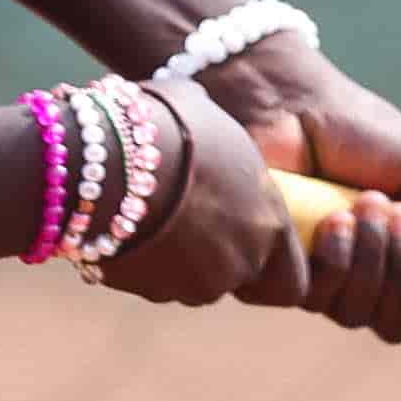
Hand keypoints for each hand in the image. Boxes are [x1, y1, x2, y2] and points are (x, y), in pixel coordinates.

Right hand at [84, 75, 304, 310]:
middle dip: (220, 255)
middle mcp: (240, 262)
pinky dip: (146, 262)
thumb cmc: (165, 128)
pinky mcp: (151, 291)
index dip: (275, 263)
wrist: (106, 163)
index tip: (251, 238)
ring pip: (195, 282)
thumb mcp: (203, 112)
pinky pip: (155, 282)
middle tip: (194, 219)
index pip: (294, 276)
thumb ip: (218, 133)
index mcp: (268, 222)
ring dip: (180, 260)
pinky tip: (126, 225)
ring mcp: (194, 283)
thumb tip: (197, 109)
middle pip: (239, 275)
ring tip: (154, 215)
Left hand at [201, 33, 400, 347]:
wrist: (294, 104)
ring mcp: (317, 280)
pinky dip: (333, 258)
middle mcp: (361, 280)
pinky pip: (313, 299)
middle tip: (396, 211)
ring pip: (353, 314)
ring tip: (363, 202)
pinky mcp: (274, 274)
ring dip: (371, 257)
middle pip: (393, 326)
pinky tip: (330, 218)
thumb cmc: (363, 133)